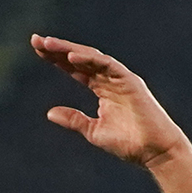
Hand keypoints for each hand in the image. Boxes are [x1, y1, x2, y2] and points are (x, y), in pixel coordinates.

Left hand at [33, 36, 189, 168]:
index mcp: (102, 89)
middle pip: (80, 59)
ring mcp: (120, 78)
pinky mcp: (130, 81)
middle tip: (36, 40)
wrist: (155, 152)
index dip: (56, 59)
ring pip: (91, 57)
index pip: (75, 69)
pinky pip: (107, 65)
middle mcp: (110, 79)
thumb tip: (49, 112)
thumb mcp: (94, 132)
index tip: (37, 50)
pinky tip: (71, 57)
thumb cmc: (130, 144)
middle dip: (58, 49)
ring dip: (69, 49)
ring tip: (48, 44)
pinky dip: (90, 59)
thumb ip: (74, 120)